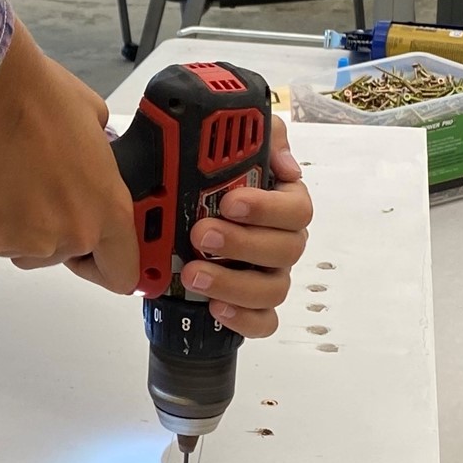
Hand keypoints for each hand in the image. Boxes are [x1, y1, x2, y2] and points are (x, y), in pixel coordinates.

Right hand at [0, 26, 140, 292]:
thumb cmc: (38, 99)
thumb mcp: (96, 123)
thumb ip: (100, 161)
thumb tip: (91, 159)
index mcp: (105, 210)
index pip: (121, 271)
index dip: (109, 265)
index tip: (101, 260)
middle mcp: (67, 233)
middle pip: (63, 254)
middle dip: (54, 227)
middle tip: (41, 187)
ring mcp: (22, 240)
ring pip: (22, 246)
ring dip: (18, 221)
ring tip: (10, 176)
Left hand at [180, 136, 311, 335]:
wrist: (166, 218)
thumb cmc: (204, 185)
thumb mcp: (224, 145)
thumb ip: (263, 140)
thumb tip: (285, 163)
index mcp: (281, 204)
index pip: (297, 208)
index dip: (267, 208)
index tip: (231, 203)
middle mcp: (280, 242)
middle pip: (286, 251)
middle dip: (242, 244)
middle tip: (202, 235)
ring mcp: (268, 276)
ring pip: (273, 289)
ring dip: (234, 282)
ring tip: (194, 273)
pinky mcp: (250, 306)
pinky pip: (263, 322)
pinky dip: (243, 318)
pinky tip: (216, 307)